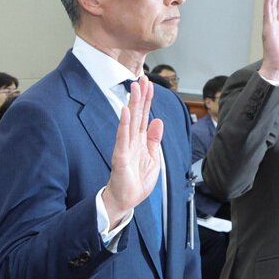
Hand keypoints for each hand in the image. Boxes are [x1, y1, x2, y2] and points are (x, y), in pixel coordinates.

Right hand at [101, 79, 163, 224]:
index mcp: (141, 141)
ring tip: (134, 88)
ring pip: (130, 121)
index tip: (150, 83)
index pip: (145, 116)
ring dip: (132, 104)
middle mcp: (132, 140)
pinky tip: (124, 112)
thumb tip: (158, 121)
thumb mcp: (153, 158)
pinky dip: (123, 124)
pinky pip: (122, 138)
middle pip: (137, 114)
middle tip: (142, 78)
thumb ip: (154, 139)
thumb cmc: (137, 181)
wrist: (127, 200)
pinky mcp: (120, 156)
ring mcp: (125, 147)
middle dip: (140, 96)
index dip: (148, 100)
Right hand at [258, 0, 278, 82]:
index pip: (277, 12)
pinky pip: (268, 14)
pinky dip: (268, 4)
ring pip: (270, 8)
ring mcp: (269, 28)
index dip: (277, 1)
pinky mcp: (268, 30)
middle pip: (272, 7)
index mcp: (277, 30)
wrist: (278, 68)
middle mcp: (271, 27)